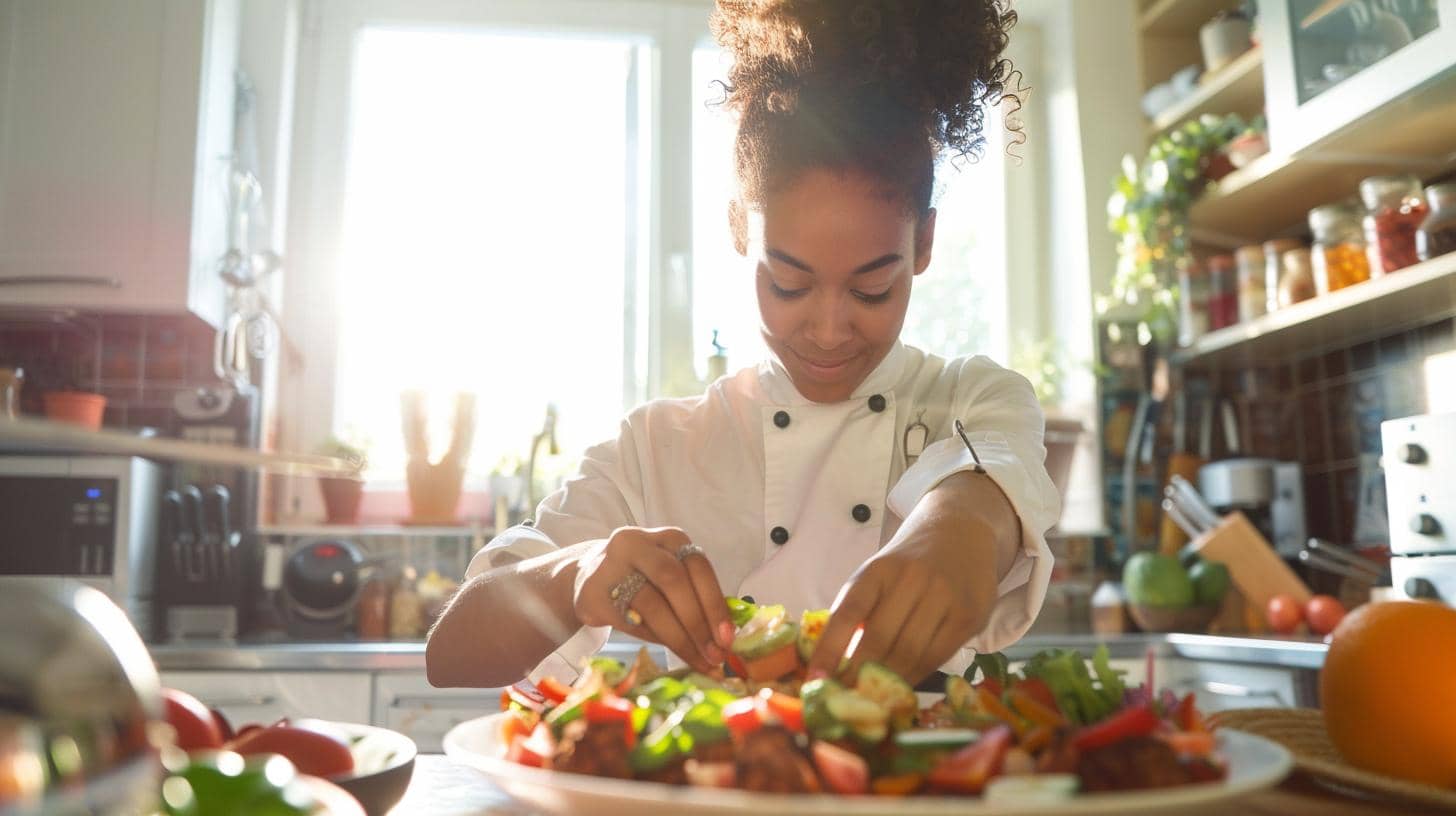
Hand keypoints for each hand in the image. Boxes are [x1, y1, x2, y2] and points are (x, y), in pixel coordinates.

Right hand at [573, 526, 734, 672]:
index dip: (715, 603)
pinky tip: (669, 652)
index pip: (698, 566)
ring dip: (679, 637)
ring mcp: (612, 565)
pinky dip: (653, 638)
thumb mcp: (669, 576)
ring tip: (697, 660)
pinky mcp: (593, 592)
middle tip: (714, 655)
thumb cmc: (642, 580)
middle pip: (674, 580)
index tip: (728, 637)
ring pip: (652, 603)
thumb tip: (724, 637)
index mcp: (669, 538)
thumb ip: (695, 596)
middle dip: (698, 622)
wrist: (588, 579)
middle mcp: (639, 543)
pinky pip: (629, 620)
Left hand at [808, 523, 997, 683]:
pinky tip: (904, 686)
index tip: (816, 680)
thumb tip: (834, 664)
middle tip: (845, 701)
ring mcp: (943, 595)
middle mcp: (911, 578)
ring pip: (910, 652)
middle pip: (879, 639)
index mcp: (878, 569)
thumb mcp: (879, 574)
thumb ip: (861, 610)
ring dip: (888, 682)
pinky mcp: (969, 614)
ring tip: (872, 701)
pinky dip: (916, 675)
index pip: (847, 613)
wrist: (961, 531)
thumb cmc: (909, 563)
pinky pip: (937, 655)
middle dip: (858, 675)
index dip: (829, 650)